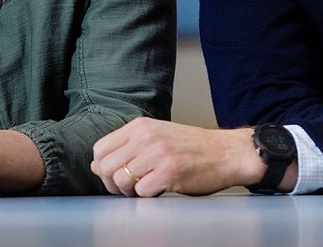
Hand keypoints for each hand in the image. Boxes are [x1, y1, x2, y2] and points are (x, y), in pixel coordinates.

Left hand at [91, 118, 270, 196]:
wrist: (227, 153)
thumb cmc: (192, 148)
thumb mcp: (155, 138)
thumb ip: (126, 149)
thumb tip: (96, 164)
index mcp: (140, 126)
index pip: (100, 148)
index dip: (102, 168)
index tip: (114, 177)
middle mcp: (145, 136)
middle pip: (106, 167)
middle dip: (112, 184)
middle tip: (127, 190)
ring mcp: (157, 153)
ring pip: (121, 180)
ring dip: (129, 192)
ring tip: (144, 189)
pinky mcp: (170, 171)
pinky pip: (141, 191)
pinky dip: (147, 196)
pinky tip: (159, 190)